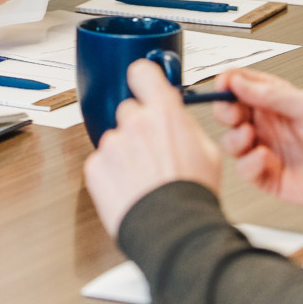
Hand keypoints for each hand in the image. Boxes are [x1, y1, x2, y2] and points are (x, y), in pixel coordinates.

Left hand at [83, 60, 222, 237]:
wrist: (173, 231)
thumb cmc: (192, 196)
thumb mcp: (207, 153)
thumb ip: (184, 127)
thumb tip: (175, 119)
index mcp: (164, 114)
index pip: (143, 72)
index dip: (143, 77)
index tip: (142, 82)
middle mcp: (135, 123)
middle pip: (129, 112)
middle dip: (138, 128)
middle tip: (152, 154)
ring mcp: (112, 144)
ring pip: (115, 140)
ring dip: (125, 154)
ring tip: (144, 179)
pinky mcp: (95, 166)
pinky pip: (101, 162)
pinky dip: (111, 174)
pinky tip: (130, 189)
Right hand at [213, 67, 302, 209]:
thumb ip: (269, 94)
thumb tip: (237, 81)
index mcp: (273, 101)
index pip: (239, 87)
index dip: (227, 84)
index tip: (224, 85)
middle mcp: (265, 124)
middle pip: (228, 113)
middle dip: (225, 111)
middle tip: (233, 113)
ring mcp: (263, 149)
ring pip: (230, 142)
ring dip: (234, 138)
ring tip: (250, 135)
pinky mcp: (266, 175)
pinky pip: (243, 170)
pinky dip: (248, 164)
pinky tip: (264, 158)